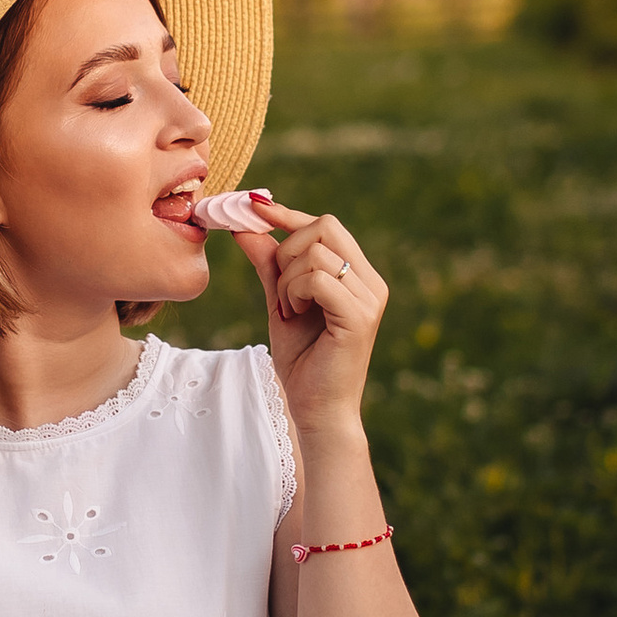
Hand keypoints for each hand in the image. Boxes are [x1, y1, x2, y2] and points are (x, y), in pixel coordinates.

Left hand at [236, 200, 387, 436]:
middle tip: (280, 288)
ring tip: (289, 310)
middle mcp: (371, 282)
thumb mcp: (280, 301)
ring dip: (287, 279)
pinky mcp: (360, 316)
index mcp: (358, 276)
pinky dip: (294, 292)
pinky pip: (318, 278)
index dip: (287, 214)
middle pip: (325, 226)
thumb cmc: (302, 360)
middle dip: (288, 249)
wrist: (316, 410)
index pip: (326, 225)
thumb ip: (269, 264)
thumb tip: (245, 225)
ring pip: (317, 252)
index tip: (252, 206)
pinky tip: (293, 316)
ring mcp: (369, 298)